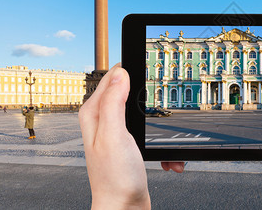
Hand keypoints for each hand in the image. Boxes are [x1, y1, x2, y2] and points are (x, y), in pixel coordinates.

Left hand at [79, 64, 183, 209]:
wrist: (124, 208)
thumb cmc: (115, 179)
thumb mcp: (115, 134)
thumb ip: (114, 102)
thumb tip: (120, 74)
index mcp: (95, 114)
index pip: (110, 78)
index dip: (128, 70)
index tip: (144, 66)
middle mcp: (103, 122)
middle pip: (128, 95)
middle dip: (148, 100)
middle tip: (161, 102)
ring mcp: (116, 134)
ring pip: (144, 116)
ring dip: (158, 127)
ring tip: (166, 142)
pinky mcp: (129, 146)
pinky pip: (150, 136)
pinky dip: (161, 145)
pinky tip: (167, 158)